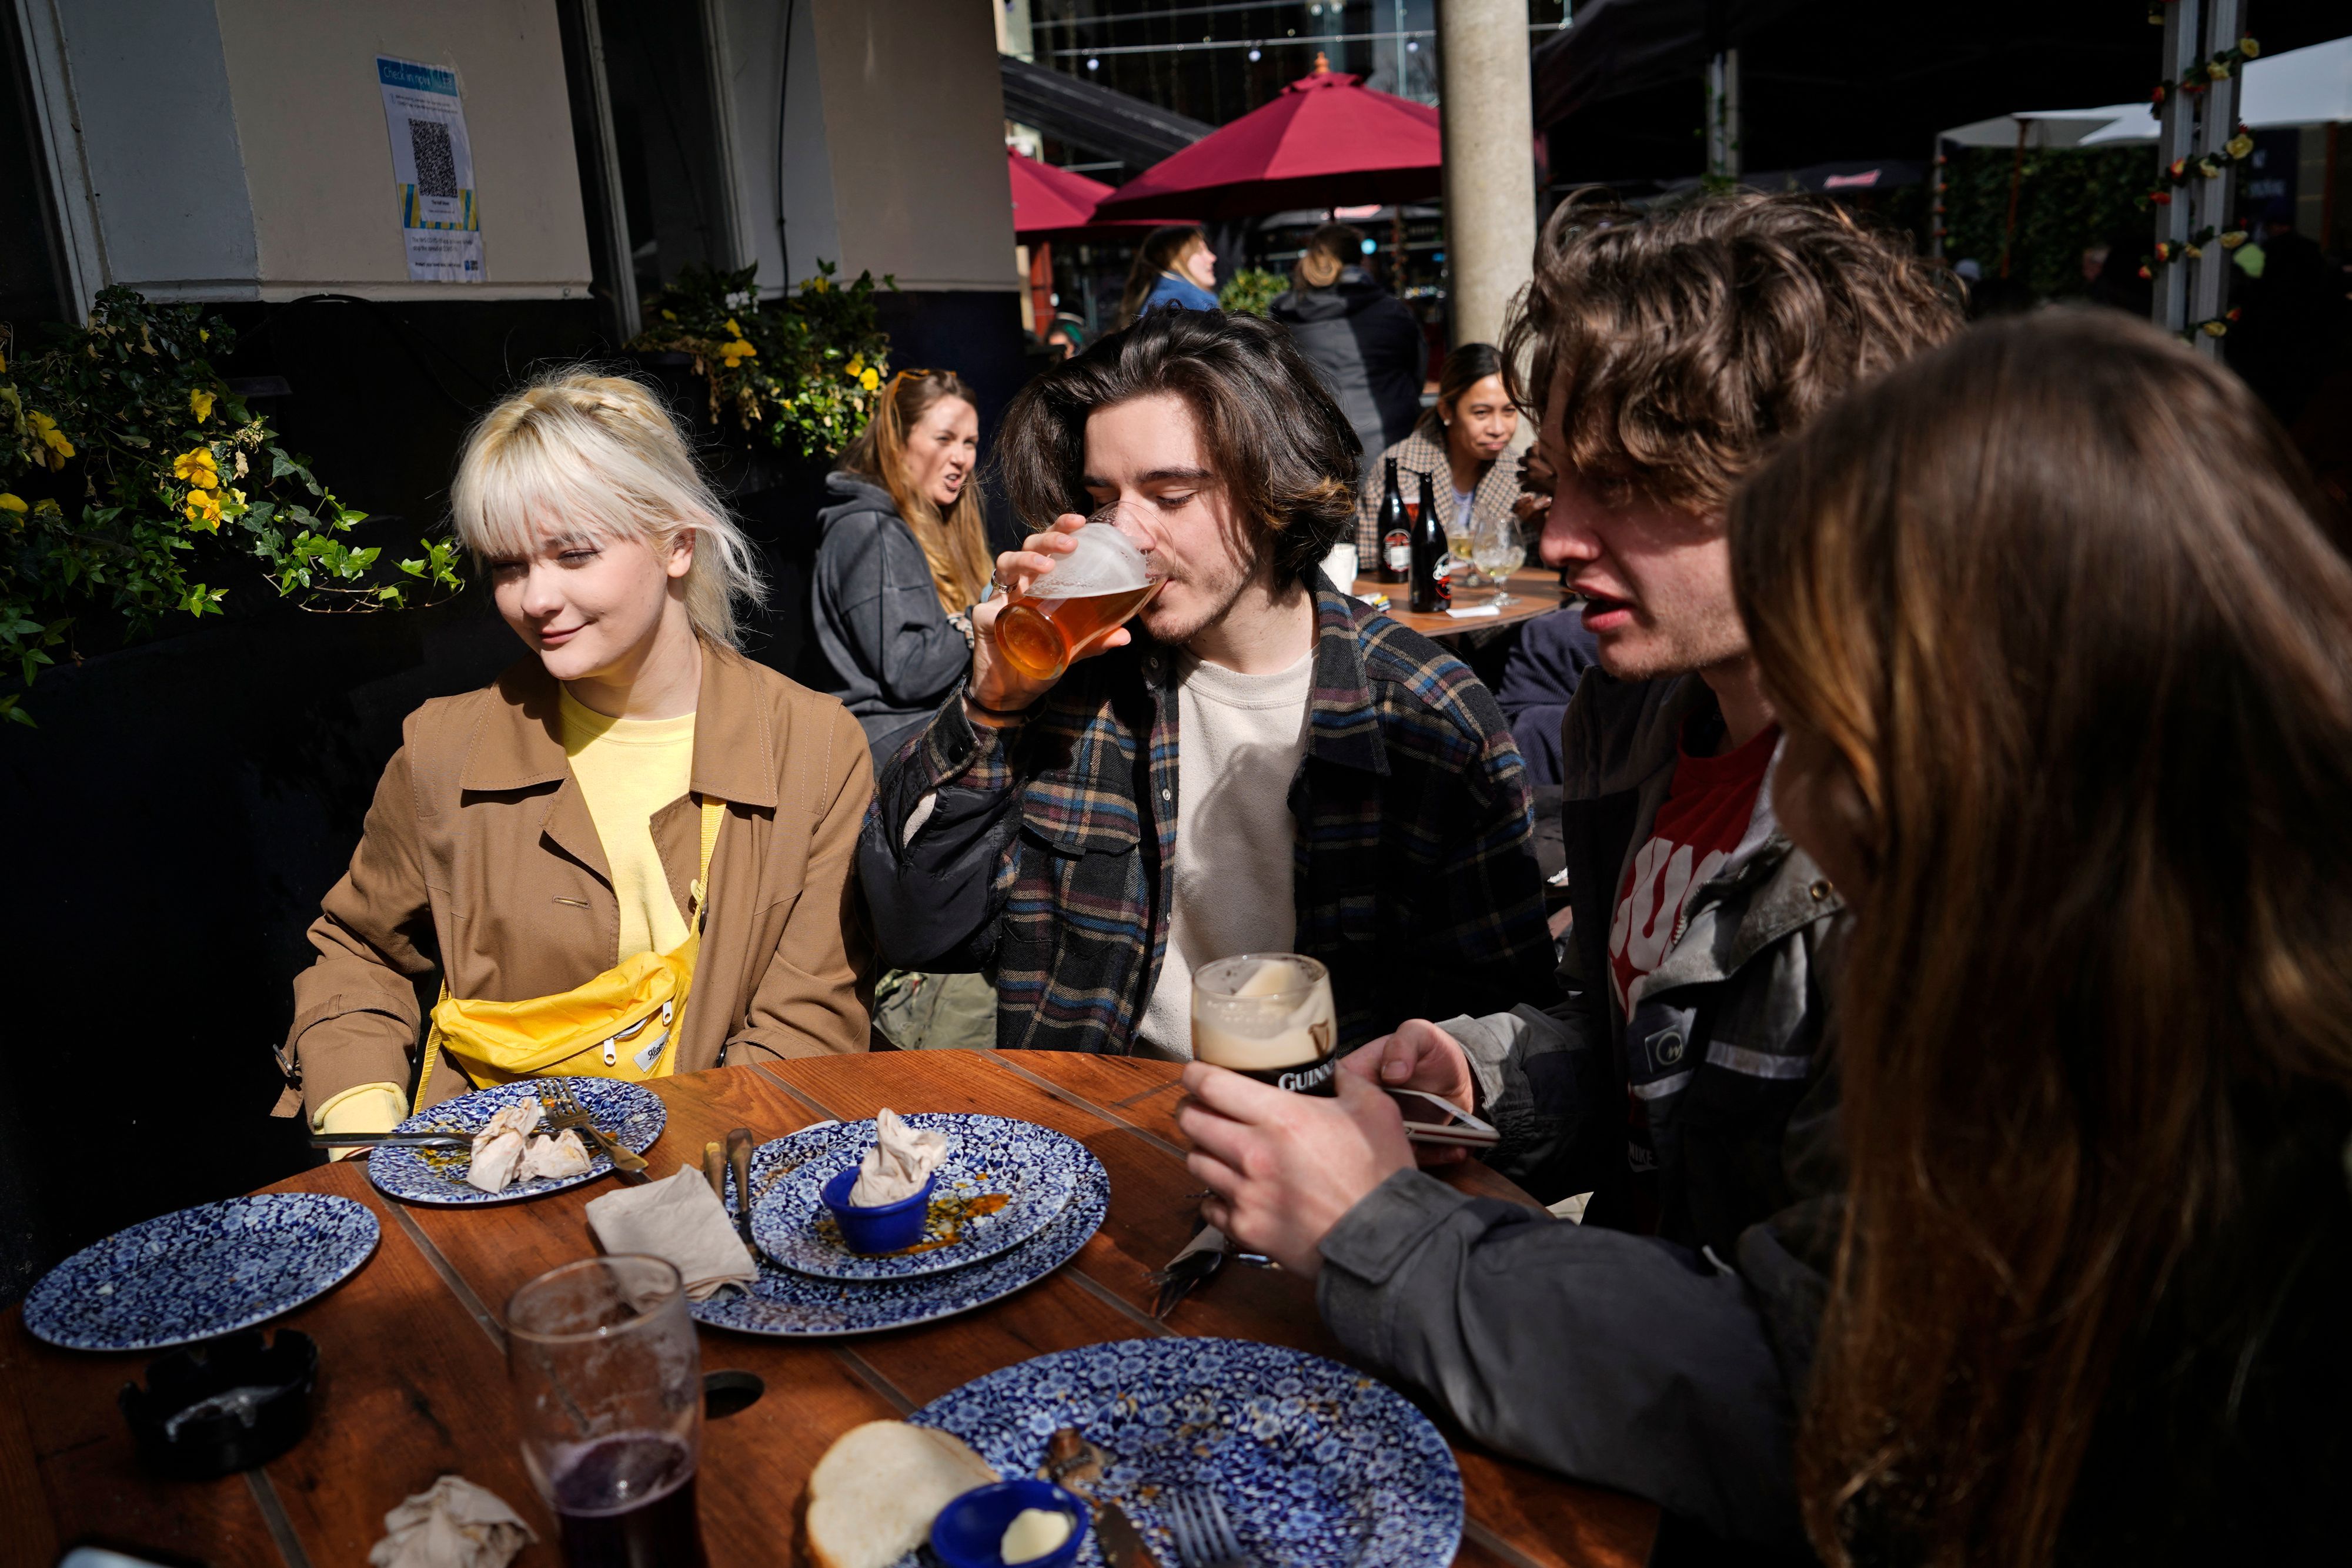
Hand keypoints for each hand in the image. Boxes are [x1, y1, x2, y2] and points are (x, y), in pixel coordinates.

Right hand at [965, 511, 1137, 719]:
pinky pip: (989, 604)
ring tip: (1048, 567)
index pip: (1051, 547)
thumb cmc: (1040, 662)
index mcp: (1042, 583)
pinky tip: (1013, 606)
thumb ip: (1095, 640)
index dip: (1062, 529)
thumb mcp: (1073, 649)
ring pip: (1007, 561)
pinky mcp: (984, 617)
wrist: (1012, 693)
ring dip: (1028, 560)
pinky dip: (1000, 604)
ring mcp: (1000, 597)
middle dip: (1050, 538)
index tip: (1082, 520)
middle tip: (1072, 544)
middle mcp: (1021, 583)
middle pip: (1031, 545)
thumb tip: (1126, 636)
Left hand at [1175, 1063, 1413, 1277]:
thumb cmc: (1381, 1177)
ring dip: (1204, 1151)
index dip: (1197, 1073)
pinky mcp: (1246, 1228)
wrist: (1385, 1243)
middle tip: (1205, 1108)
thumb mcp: (1375, 1110)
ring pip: (1195, 1161)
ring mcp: (1245, 1194)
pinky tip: (1236, 1191)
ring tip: (1222, 1149)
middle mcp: (1253, 1154)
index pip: (1211, 1084)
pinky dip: (1217, 1196)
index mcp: (1281, 1117)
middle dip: (1193, 1109)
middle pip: (1191, 1121)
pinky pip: (1209, 1206)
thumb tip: (1330, 1070)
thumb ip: (1347, 1081)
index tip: (1197, 1073)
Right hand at [1340, 1020, 1477, 1165]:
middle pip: (1357, 1131)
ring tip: (1440, 1143)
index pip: (1335, 1093)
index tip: (1372, 1114)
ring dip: (1411, 1153)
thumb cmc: (1431, 1049)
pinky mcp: (1407, 1142)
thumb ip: (1403, 1045)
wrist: (1459, 1073)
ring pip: (1386, 1150)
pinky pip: (1416, 1156)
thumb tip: (1391, 1073)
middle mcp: (1366, 1106)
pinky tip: (1458, 1148)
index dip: (1343, 1108)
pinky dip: (1437, 1156)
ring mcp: (1386, 1128)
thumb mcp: (1419, 1034)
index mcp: (1357, 1075)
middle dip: (1379, 1139)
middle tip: (1409, 1136)